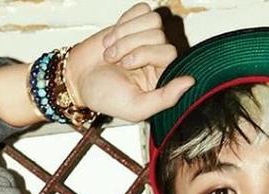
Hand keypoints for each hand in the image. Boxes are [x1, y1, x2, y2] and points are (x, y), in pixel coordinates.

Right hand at [64, 3, 194, 122]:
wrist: (77, 81)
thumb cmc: (106, 97)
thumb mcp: (137, 107)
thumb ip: (166, 98)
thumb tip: (191, 82)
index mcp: (163, 77)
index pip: (169, 52)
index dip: (145, 54)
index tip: (125, 66)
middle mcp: (158, 57)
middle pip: (159, 34)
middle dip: (130, 45)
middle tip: (113, 61)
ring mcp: (147, 39)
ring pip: (152, 20)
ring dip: (125, 34)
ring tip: (110, 50)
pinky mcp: (134, 25)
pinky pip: (142, 10)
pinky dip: (124, 22)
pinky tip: (112, 38)